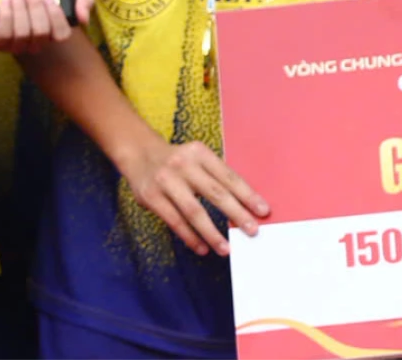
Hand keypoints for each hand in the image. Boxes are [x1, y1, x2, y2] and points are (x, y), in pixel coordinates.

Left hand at [0, 0, 90, 54]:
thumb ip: (83, 1)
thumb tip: (83, 18)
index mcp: (55, 34)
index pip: (61, 34)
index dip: (55, 16)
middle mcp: (37, 44)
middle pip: (40, 31)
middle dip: (34, 6)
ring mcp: (17, 46)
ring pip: (21, 33)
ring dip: (18, 8)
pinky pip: (3, 35)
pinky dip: (5, 15)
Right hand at [117, 135, 267, 256]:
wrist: (138, 152)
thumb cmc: (177, 161)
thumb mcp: (196, 158)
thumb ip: (215, 177)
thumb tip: (245, 207)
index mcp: (199, 153)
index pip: (228, 176)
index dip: (247, 194)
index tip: (263, 211)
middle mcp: (182, 164)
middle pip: (215, 193)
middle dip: (236, 214)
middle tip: (252, 232)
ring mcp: (165, 180)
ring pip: (194, 211)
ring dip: (212, 233)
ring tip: (226, 249)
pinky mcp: (150, 196)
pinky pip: (174, 220)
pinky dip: (190, 237)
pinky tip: (201, 248)